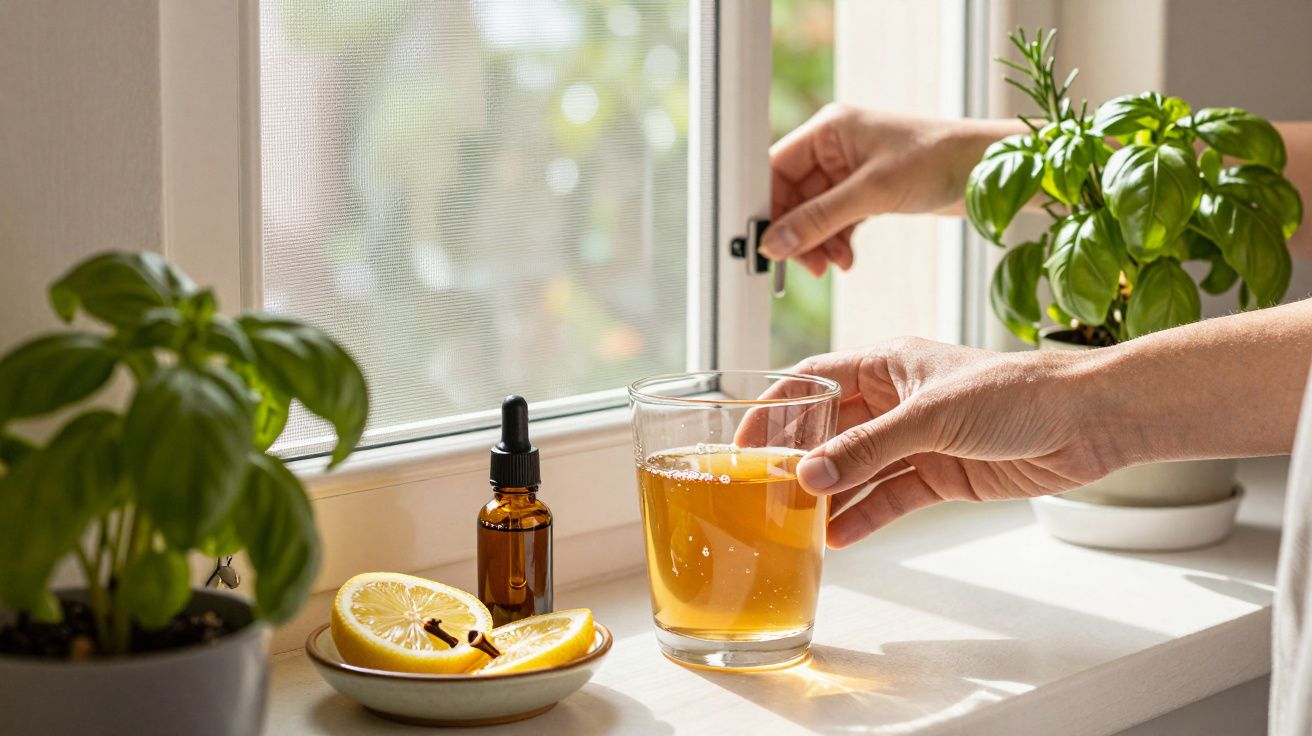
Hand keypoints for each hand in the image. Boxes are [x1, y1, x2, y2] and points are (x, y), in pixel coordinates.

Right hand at [763, 105, 1020, 275]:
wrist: (990, 170)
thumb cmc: (939, 160)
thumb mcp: (873, 192)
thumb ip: (820, 219)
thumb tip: (776, 243)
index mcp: (828, 130)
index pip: (774, 169)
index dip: (766, 207)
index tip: (764, 243)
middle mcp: (834, 147)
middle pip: (791, 196)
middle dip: (796, 233)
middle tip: (803, 265)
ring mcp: (850, 170)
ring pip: (813, 213)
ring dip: (817, 243)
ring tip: (831, 266)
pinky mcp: (867, 191)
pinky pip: (836, 221)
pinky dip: (837, 242)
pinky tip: (846, 259)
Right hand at [790, 338, 1119, 547]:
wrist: (1087, 422)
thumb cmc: (1017, 391)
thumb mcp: (931, 415)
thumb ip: (869, 447)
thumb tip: (811, 474)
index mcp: (887, 364)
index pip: (813, 381)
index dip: (775, 407)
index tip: (742, 439)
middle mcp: (896, 400)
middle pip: (830, 429)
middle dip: (797, 457)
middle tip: (761, 490)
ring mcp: (917, 440)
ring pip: (857, 468)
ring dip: (830, 493)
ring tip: (794, 521)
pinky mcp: (941, 474)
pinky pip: (890, 497)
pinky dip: (865, 515)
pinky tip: (839, 536)